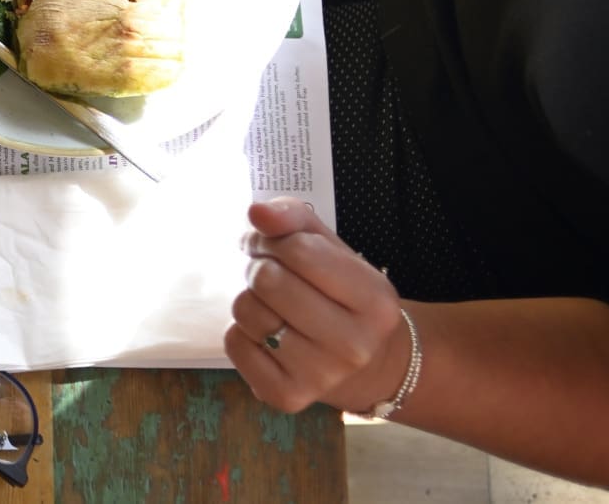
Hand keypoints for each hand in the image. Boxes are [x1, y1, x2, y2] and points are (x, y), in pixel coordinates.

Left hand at [224, 198, 409, 413]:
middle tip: (267, 273)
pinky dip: (241, 332)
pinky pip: (234, 344)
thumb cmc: (341, 296)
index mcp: (375, 300)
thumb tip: (257, 212)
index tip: (272, 244)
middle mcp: (354, 344)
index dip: (272, 239)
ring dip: (249, 299)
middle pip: (268, 281)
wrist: (366, 365)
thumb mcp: (333, 249)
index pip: (300, 250)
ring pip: (246, 311)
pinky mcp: (287, 395)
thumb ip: (295, 218)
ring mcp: (321, 375)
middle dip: (259, 268)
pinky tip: (267, 335)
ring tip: (271, 306)